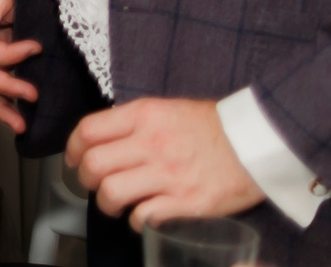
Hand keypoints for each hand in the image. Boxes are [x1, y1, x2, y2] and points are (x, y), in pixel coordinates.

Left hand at [69, 98, 265, 229]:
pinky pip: (144, 217)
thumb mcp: (167, 109)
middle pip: (94, 164)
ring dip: (106, 204)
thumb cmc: (213, 126)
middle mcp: (152, 144)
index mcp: (144, 116)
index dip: (73, 149)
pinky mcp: (188, 203)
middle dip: (85, 179)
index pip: (88, 131)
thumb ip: (134, 122)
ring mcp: (169, 175)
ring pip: (112, 193)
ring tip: (114, 205)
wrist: (258, 143)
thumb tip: (105, 139)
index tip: (74, 160)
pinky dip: (137, 221)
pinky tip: (143, 218)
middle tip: (93, 184)